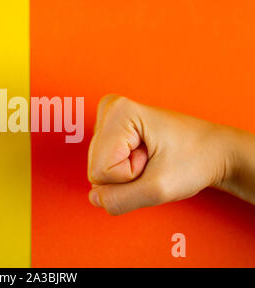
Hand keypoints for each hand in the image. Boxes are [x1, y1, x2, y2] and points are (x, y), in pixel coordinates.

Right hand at [88, 95, 254, 214]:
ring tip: (152, 159)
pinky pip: (104, 165)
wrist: (214, 150)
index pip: (100, 171)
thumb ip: (120, 199)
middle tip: (153, 162)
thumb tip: (94, 198)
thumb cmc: (196, 159)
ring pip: (99, 169)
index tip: (153, 161)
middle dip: (127, 176)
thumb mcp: (159, 189)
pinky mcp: (110, 130)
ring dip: (128, 174)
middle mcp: (109, 109)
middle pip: (96, 169)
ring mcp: (108, 119)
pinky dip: (126, 170)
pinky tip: (144, 158)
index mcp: (118, 112)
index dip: (130, 176)